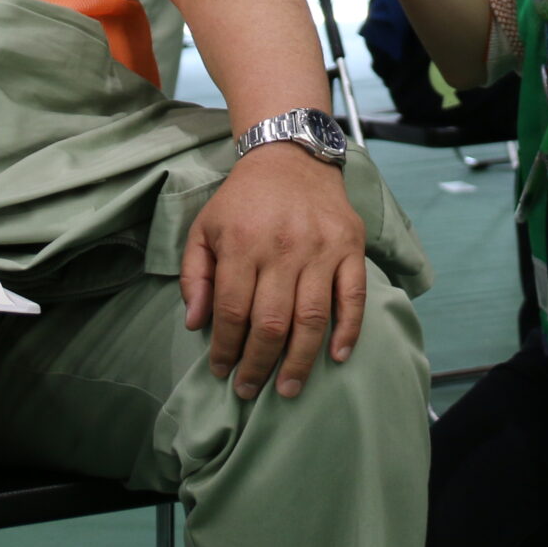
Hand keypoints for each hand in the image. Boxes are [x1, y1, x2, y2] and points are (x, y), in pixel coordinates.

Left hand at [181, 140, 369, 399]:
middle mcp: (282, 247)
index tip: (221, 371)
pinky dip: (348, 330)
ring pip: (311, 317)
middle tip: (250, 390)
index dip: (225, 348)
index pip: (232, 311)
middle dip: (258, 365)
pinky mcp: (351, 246)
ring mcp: (321, 248)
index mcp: (241, 243)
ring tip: (288, 389)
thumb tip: (196, 324)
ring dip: (299, 361)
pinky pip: (353, 296)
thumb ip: (193, 276)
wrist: (290, 156)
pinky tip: (337, 356)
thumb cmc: (242, 199)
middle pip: (270, 323)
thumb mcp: (204, 228)